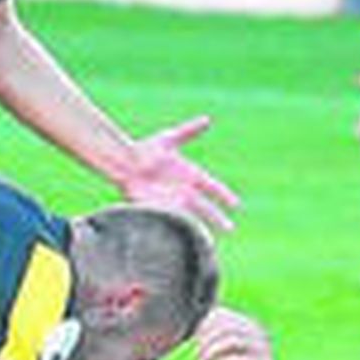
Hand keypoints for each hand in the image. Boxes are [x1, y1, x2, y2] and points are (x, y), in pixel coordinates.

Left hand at [118, 114, 238, 229]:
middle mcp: (183, 190)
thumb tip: (207, 119)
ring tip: (208, 239)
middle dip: (216, 218)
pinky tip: (186, 233)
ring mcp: (171, 200)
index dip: (223, 195)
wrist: (124, 162)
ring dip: (197, 225)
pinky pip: (171, 218)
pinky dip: (178, 224)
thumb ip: (189, 131)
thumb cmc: (145, 149)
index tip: (236, 204)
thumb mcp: (169, 139)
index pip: (212, 187)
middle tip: (229, 229)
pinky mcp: (157, 207)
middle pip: (204, 207)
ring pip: (189, 216)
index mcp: (190, 175)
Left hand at [195, 305, 280, 359]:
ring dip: (211, 352)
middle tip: (199, 354)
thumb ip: (211, 335)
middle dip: (206, 340)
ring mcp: (260, 349)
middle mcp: (256, 333)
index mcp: (247, 324)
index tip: (196, 340)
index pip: (221, 315)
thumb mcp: (224, 348)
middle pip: (225, 327)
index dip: (204, 326)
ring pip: (232, 341)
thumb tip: (188, 322)